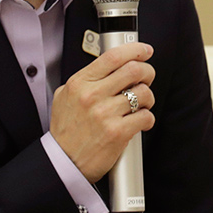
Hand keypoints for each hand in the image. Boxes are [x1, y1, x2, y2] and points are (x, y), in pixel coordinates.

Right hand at [49, 42, 156, 182]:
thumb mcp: (64, 97)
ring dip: (148, 98)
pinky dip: (148, 118)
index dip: (135, 50)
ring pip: (143, 93)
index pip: (113, 56)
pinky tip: (140, 121)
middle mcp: (92, 96)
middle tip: (147, 78)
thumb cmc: (65, 131)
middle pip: (133, 70)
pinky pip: (145, 116)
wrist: (63, 163)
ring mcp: (105, 114)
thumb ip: (84, 80)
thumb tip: (107, 66)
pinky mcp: (117, 133)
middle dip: (147, 71)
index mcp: (79, 83)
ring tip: (142, 104)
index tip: (145, 50)